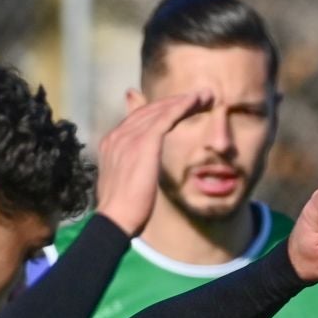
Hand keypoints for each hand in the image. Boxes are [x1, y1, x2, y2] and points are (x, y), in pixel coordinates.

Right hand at [93, 91, 211, 237]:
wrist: (115, 220)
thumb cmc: (122, 213)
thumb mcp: (125, 185)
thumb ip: (131, 170)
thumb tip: (136, 173)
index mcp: (112, 143)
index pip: (138, 119)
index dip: (160, 112)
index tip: (179, 110)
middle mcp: (118, 135)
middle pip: (149, 110)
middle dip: (174, 102)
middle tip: (199, 97)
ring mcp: (129, 137)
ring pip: (160, 111)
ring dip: (184, 101)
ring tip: (205, 96)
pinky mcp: (144, 142)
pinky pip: (166, 117)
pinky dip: (182, 107)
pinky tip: (196, 101)